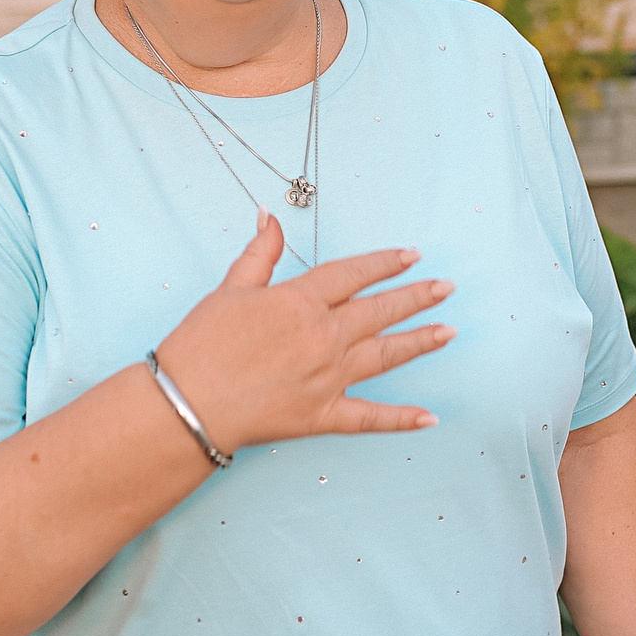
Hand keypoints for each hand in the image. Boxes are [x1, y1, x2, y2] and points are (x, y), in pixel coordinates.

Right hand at [156, 216, 454, 451]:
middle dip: (416, 296)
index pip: (352, 274)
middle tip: (446, 287)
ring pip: (385, 354)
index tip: (411, 255)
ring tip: (450, 331)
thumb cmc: (201, 346)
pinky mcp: (323, 415)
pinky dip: (401, 418)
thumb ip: (260, 253)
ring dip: (419, 341)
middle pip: (379, 310)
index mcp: (300, 303)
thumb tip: (270, 216)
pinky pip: (370, 417)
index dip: (383, 263)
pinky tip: (430, 418)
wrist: (185, 403)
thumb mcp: (229, 289)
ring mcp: (328, 377)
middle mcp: (323, 336)